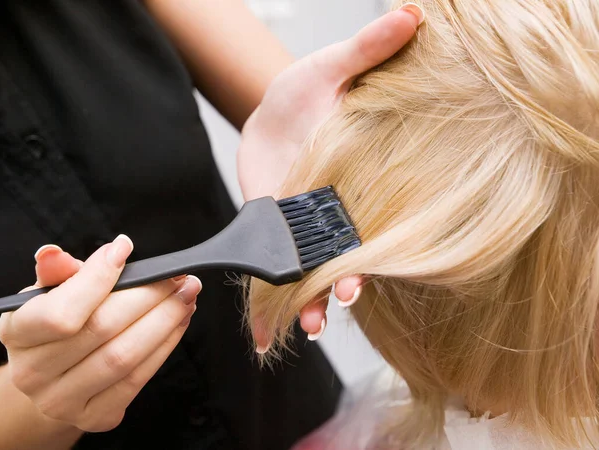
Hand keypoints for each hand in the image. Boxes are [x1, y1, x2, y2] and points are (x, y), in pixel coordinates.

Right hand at [0, 237, 199, 431]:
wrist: (55, 377)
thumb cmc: (58, 326)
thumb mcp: (50, 294)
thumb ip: (58, 273)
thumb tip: (55, 254)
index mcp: (18, 332)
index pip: (61, 310)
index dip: (97, 277)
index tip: (124, 249)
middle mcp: (33, 372)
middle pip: (102, 329)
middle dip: (149, 296)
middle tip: (177, 277)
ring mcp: (62, 400)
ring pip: (125, 356)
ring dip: (165, 321)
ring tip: (185, 297)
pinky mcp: (94, 416)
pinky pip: (138, 379)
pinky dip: (165, 346)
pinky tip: (178, 323)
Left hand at [239, 4, 423, 347]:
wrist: (272, 109)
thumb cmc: (307, 90)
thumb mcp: (333, 66)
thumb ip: (367, 51)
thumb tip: (411, 15)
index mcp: (358, 180)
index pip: (372, 221)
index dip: (371, 251)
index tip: (362, 275)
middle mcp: (336, 208)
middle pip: (344, 254)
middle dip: (342, 282)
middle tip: (338, 302)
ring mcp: (305, 220)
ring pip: (311, 267)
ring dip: (309, 297)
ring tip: (306, 324)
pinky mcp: (275, 222)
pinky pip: (274, 259)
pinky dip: (271, 288)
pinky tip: (266, 322)